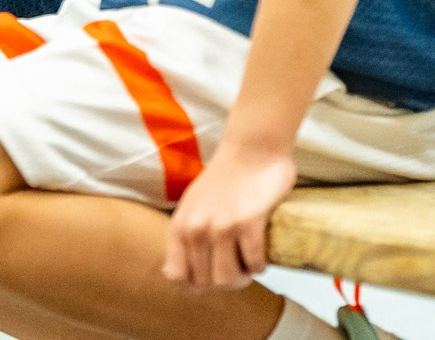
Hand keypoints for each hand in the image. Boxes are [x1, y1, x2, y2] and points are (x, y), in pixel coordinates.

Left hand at [162, 140, 295, 289]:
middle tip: (238, 269)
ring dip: (243, 277)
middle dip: (224, 282)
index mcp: (180, 226)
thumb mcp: (192, 206)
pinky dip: (260, 265)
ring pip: (228, 280)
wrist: (251, 149)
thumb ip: (184, 237)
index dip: (196, 285)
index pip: (178, 276)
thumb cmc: (225, 179)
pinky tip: (261, 253)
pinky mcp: (248, 223)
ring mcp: (221, 226)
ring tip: (249, 264)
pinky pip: (254, 264)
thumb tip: (173, 277)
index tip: (213, 275)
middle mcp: (196, 229)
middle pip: (207, 283)